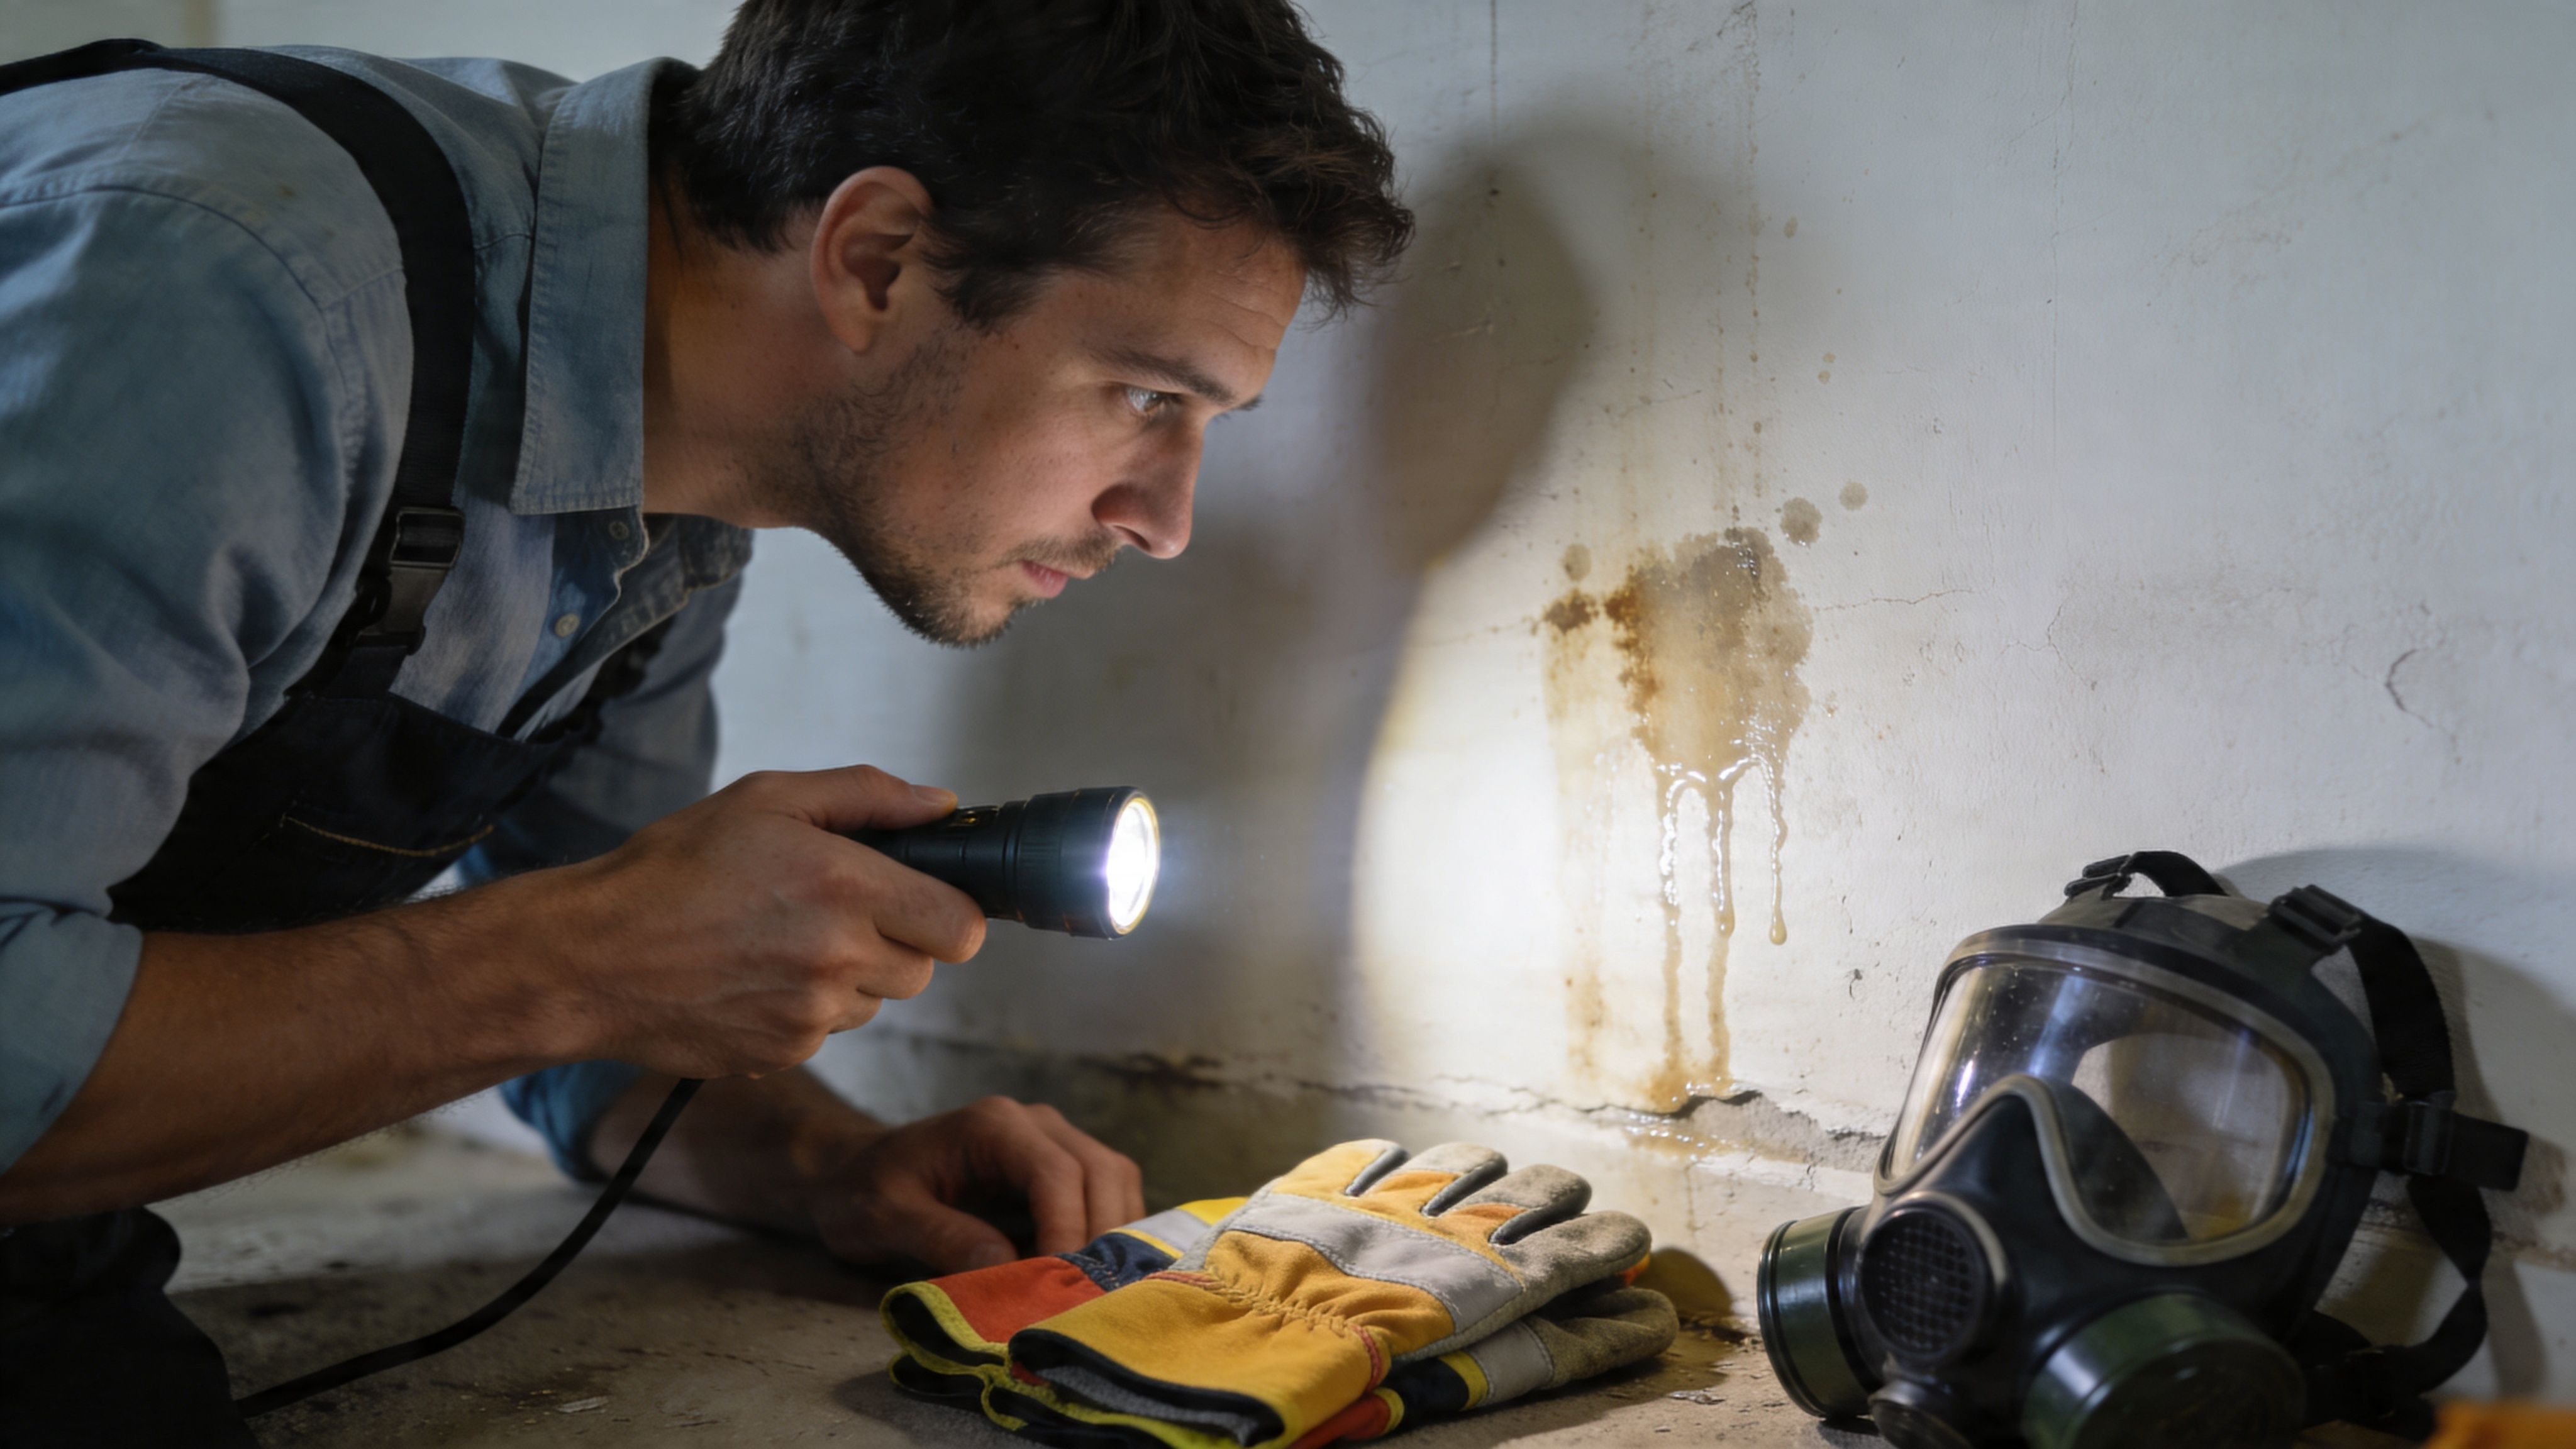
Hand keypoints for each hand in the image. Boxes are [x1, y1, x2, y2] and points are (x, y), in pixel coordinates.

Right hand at [519, 765, 986, 1077]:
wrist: (591, 956)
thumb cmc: (673, 869)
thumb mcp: (767, 800)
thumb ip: (867, 796)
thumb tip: (939, 805)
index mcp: (845, 887)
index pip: (962, 927)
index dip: (949, 911)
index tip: (920, 898)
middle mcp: (837, 957)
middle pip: (925, 969)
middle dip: (897, 940)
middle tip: (837, 912)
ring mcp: (811, 1015)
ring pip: (878, 1002)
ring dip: (852, 977)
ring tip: (783, 942)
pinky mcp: (783, 1053)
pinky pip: (829, 1032)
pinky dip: (808, 1010)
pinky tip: (756, 977)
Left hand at [807, 1096, 1147, 1272]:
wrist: (855, 1175)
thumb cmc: (863, 1192)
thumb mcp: (884, 1217)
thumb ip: (942, 1237)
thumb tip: (1006, 1266)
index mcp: (993, 1125)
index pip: (1057, 1173)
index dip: (1069, 1231)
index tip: (1060, 1284)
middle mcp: (1034, 1124)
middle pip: (1103, 1171)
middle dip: (1103, 1235)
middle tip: (1087, 1295)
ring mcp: (1051, 1143)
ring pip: (1115, 1180)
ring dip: (1115, 1234)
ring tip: (1093, 1288)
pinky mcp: (1057, 1171)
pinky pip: (1104, 1195)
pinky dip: (1107, 1233)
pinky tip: (1088, 1273)